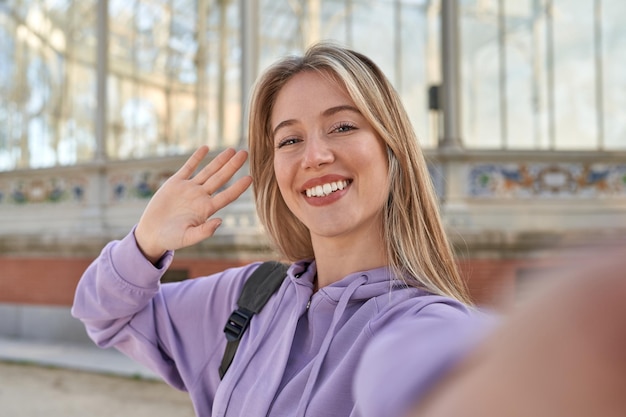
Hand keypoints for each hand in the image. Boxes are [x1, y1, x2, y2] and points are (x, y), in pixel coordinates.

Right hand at [135, 146, 252, 262]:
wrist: (152, 233)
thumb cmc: (171, 239)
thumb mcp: (187, 238)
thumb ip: (204, 232)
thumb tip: (220, 221)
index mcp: (206, 210)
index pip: (226, 196)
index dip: (238, 187)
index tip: (250, 178)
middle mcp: (201, 197)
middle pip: (221, 179)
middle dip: (232, 166)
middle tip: (245, 153)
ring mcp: (189, 188)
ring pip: (208, 171)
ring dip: (220, 160)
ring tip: (232, 150)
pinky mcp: (176, 183)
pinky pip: (188, 167)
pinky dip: (196, 158)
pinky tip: (206, 148)